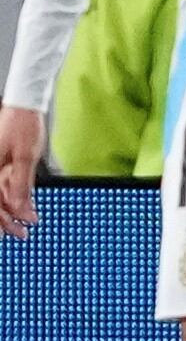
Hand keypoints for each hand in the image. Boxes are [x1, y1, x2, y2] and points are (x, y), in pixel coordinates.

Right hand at [0, 105, 41, 237]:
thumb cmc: (23, 127)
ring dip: (12, 209)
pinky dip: (14, 196)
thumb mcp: (25, 157)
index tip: (14, 232)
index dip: (2, 220)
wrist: (23, 107)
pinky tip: (25, 206)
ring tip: (27, 221)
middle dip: (7, 220)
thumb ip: (20, 184)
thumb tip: (19, 208)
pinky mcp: (1, 164)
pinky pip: (4, 185)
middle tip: (23, 234)